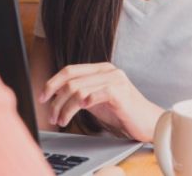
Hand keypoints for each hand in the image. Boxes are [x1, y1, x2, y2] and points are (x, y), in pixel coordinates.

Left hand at [38, 62, 162, 141]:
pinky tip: (80, 111)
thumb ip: (80, 94)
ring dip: (65, 108)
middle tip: (52, 116)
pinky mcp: (120, 92)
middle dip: (56, 100)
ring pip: (78, 90)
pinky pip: (93, 95)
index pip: (69, 70)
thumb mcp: (96, 100)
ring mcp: (114, 79)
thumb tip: (55, 97)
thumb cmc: (122, 112)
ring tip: (63, 121)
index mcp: (100, 69)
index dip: (52, 83)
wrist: (148, 122)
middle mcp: (107, 70)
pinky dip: (82, 104)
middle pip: (71, 80)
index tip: (42, 96)